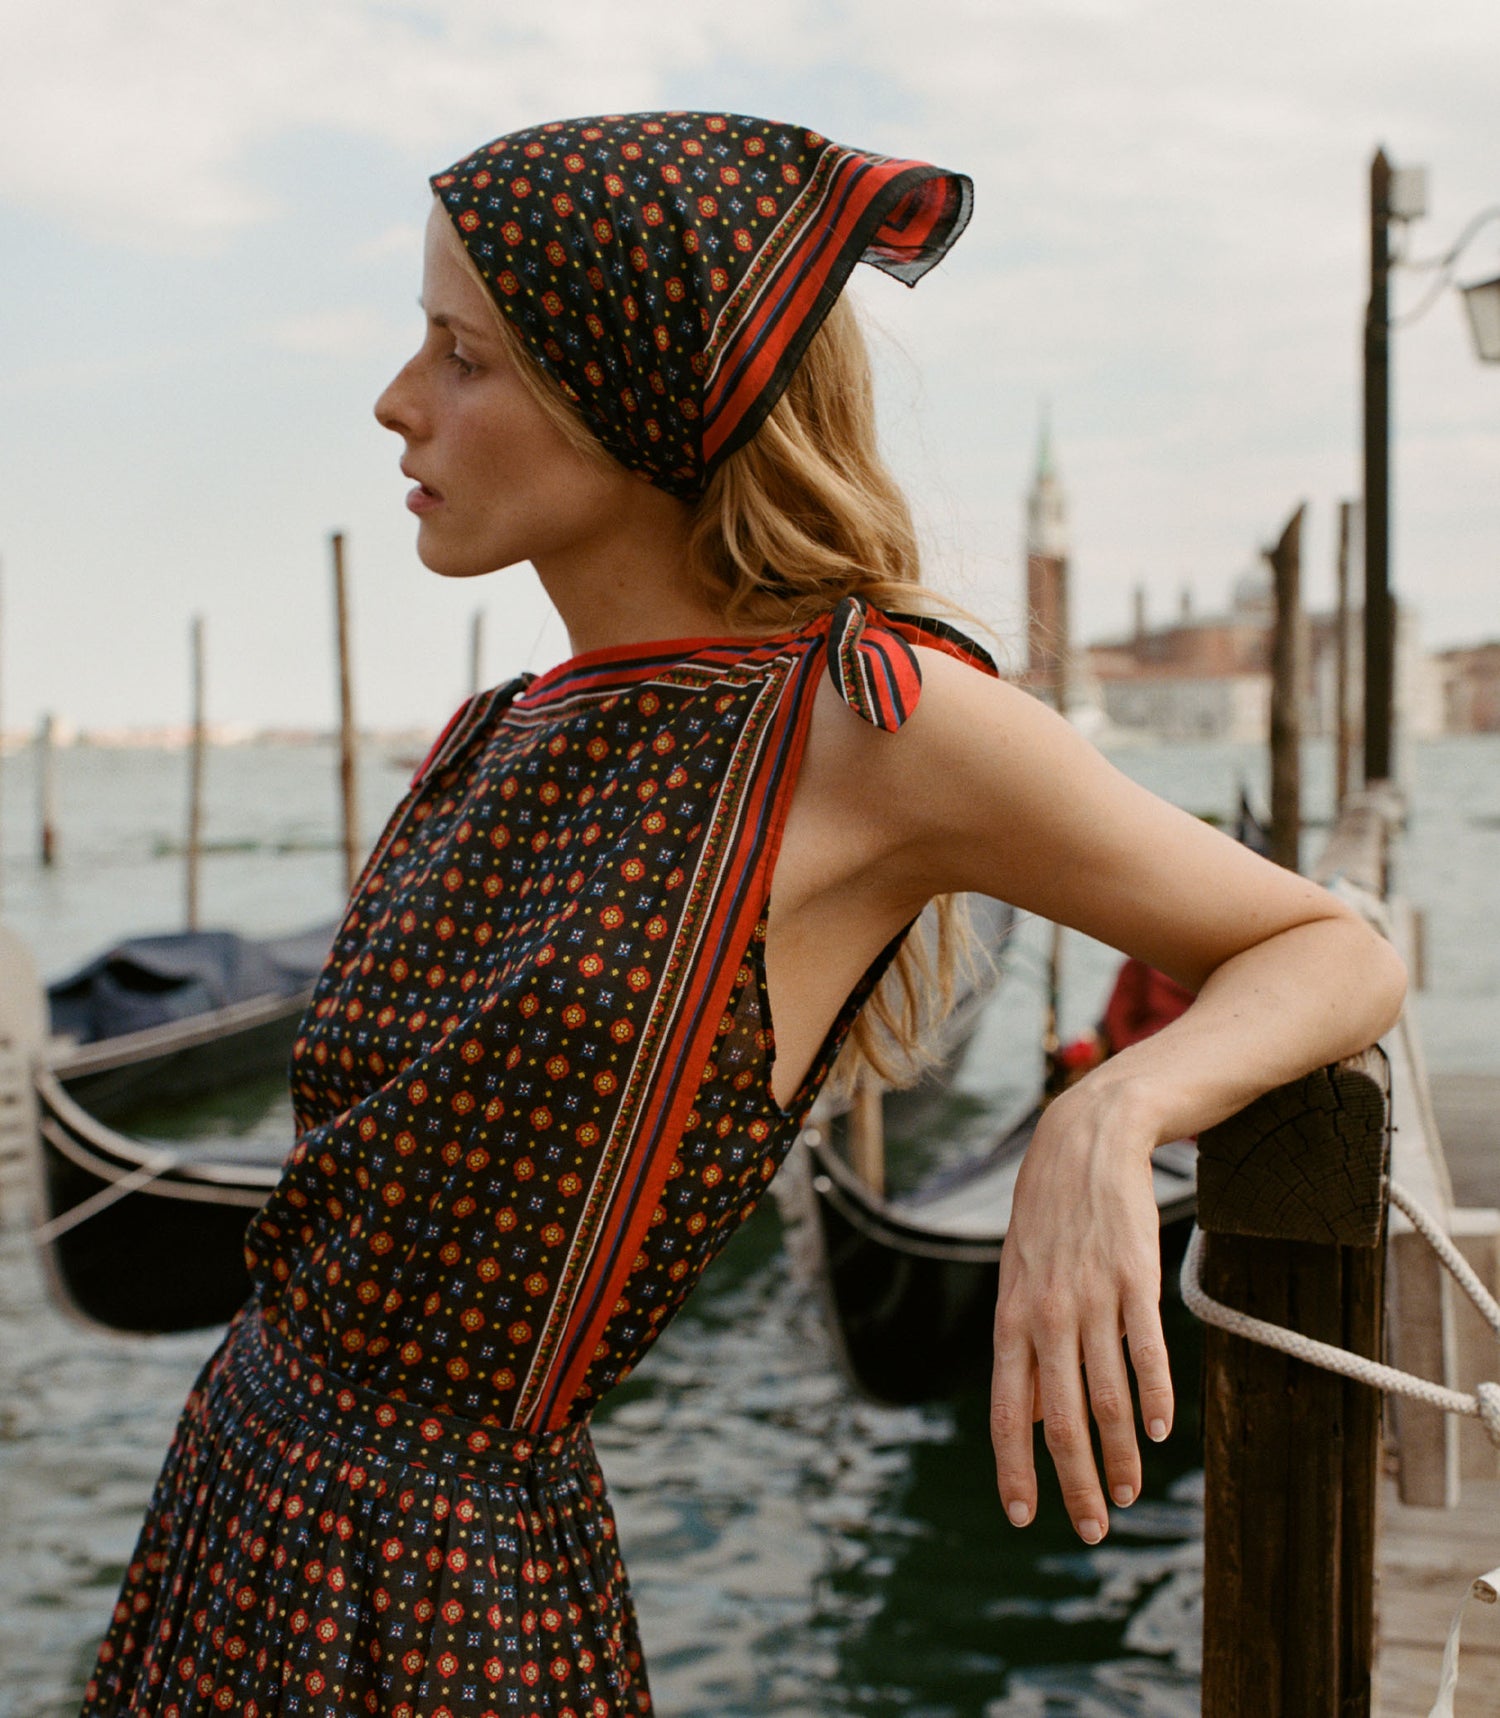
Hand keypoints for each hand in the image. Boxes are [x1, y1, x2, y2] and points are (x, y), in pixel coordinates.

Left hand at [989, 1083, 1174, 1542]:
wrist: (1086, 1142)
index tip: (1022, 1516)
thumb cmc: (1048, 1217)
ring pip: (1105, 1397)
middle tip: (1091, 1529)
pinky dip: (1153, 1399)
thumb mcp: (1018, 1278)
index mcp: (1011, 1317)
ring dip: (1119, 1455)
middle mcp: (1046, 1314)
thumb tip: (1026, 1416)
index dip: (1013, 1466)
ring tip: (1129, 1493)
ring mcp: (1092, 1298)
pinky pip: (1145, 1353)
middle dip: (1074, 1482)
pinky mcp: (1135, 1280)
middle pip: (1058, 1419)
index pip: (1005, 1409)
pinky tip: (1159, 1433)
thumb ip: (1022, 1348)